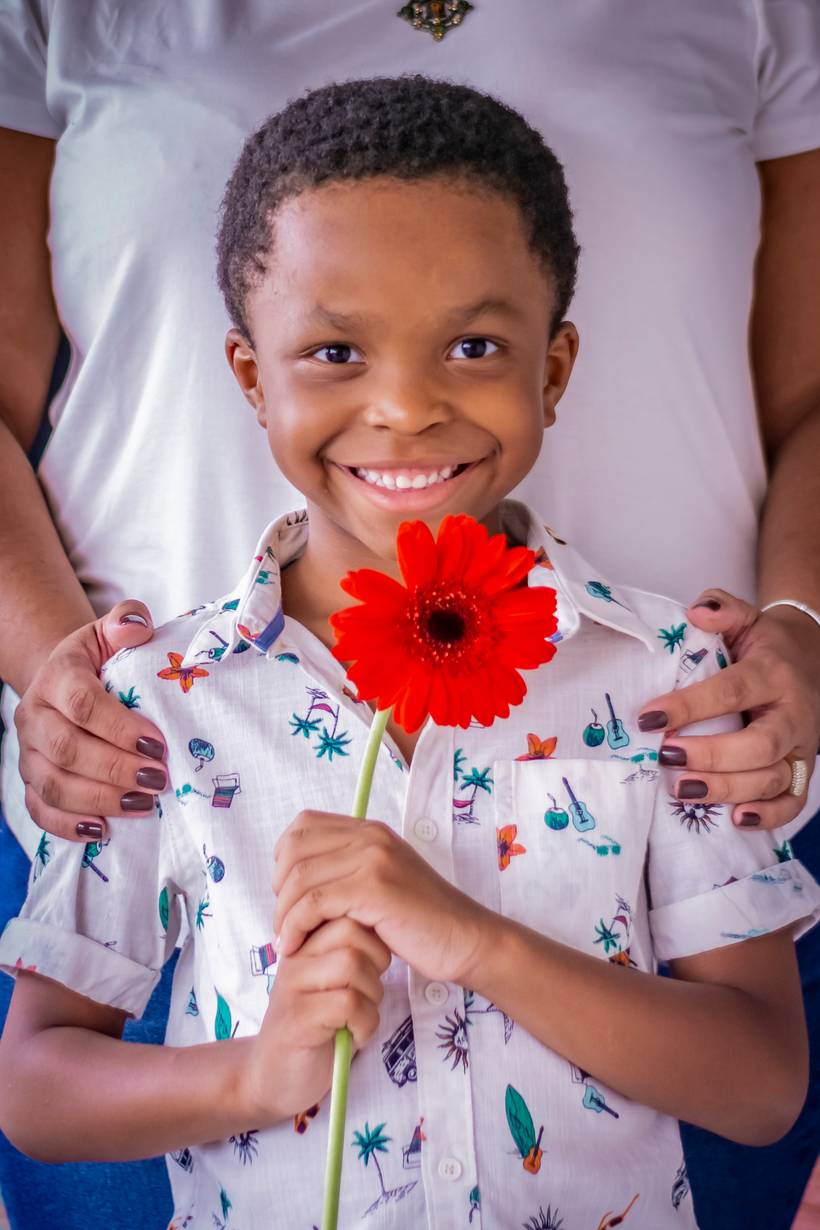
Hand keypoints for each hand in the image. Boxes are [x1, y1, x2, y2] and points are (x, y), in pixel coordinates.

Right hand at [15, 601, 166, 841]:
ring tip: (143, 806)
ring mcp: (29, 753)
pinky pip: (41, 810)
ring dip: (100, 800)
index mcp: (57, 676)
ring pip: (54, 785)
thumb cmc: (102, 660)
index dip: (120, 727)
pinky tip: (103, 830)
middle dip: (115, 769)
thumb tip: (136, 627)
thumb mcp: (113, 632)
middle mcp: (35, 715)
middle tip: (158, 780)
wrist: (67, 683)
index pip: (82, 703)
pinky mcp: (31, 782)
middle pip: (67, 749)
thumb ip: (128, 621)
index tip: (158, 744)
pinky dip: (69, 825)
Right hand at [240, 918, 390, 1123]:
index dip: (373, 937)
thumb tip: (387, 924)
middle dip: (376, 962)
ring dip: (372, 995)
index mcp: (305, 942)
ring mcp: (293, 986)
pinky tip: (355, 1036)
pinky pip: (348, 1003)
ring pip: (352, 964)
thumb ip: (351, 952)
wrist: (275, 1078)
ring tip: (362, 1015)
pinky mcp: (297, 1019)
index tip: (372, 969)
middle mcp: (295, 957)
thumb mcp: (336, 982)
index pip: (345, 908)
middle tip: (370, 991)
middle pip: (351, 930)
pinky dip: (365, 1022)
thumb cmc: (319, 1027)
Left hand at [273, 810, 486, 983]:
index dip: (283, 858)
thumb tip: (294, 879)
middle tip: (285, 922)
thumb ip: (347, 871)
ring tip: (286, 942)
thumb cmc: (420, 921)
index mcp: (370, 829)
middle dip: (278, 888)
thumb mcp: (381, 882)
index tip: (287, 894)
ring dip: (284, 914)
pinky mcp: (375, 888)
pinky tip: (296, 946)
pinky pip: (314, 902)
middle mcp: (370, 835)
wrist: (465, 939)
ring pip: (299, 877)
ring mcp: (373, 859)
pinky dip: (296, 927)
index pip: (303, 824)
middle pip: (294, 848)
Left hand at [639, 589, 819, 828]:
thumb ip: (721, 609)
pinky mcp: (802, 771)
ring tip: (682, 789)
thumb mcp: (745, 618)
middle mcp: (793, 713)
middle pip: (759, 744)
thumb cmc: (763, 645)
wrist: (810, 659)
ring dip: (727, 789)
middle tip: (666, 756)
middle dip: (711, 755)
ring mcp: (800, 746)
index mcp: (773, 673)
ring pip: (772, 778)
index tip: (648, 717)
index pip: (732, 690)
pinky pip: (793, 801)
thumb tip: (696, 612)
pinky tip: (735, 819)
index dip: (689, 706)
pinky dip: (769, 816)